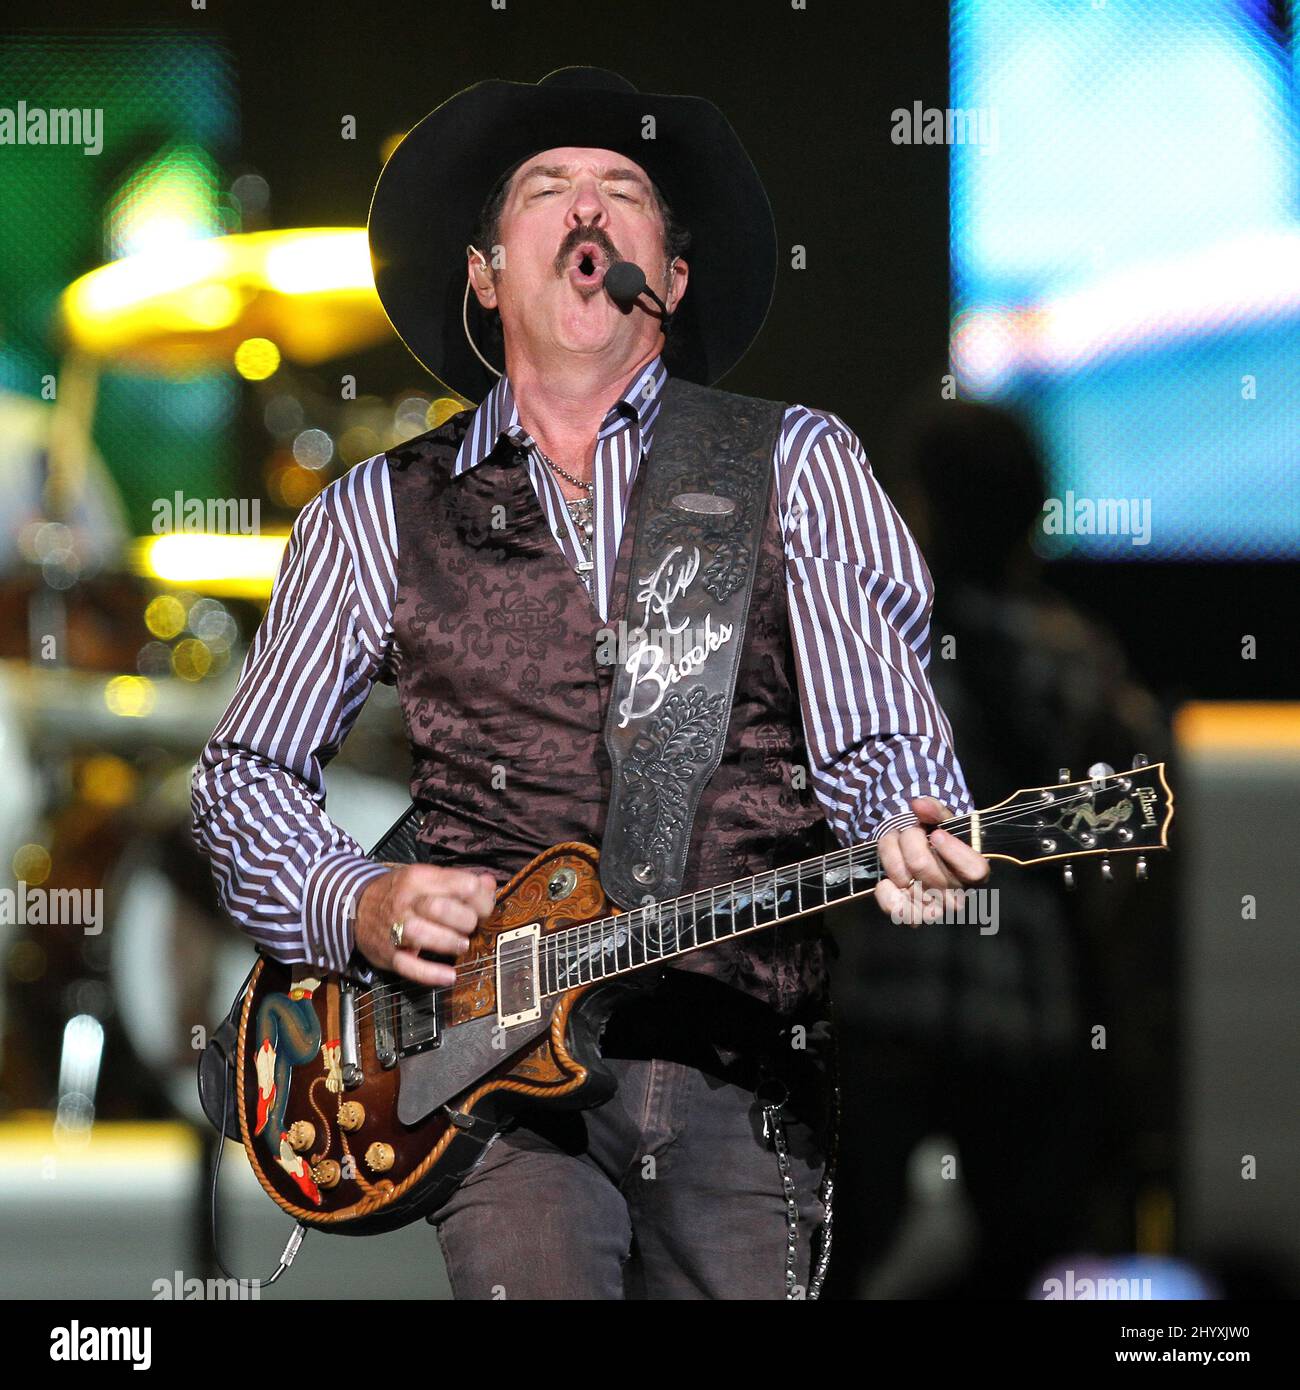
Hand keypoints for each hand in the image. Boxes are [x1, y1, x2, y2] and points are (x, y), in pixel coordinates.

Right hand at [354, 864, 496, 984]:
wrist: (353, 907)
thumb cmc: (399, 893)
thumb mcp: (426, 878)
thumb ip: (459, 882)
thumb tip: (490, 884)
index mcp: (420, 878)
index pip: (462, 884)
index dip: (480, 899)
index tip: (483, 909)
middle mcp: (406, 901)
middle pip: (441, 908)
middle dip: (465, 921)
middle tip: (469, 928)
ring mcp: (394, 929)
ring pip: (423, 934)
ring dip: (450, 942)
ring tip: (461, 945)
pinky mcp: (388, 955)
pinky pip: (410, 967)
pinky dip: (431, 974)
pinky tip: (449, 976)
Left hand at [872, 796, 988, 926]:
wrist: (923, 863)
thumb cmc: (937, 842)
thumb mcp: (942, 821)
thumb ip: (934, 810)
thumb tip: (919, 805)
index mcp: (975, 873)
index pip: (975, 870)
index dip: (952, 850)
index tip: (935, 834)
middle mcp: (959, 896)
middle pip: (922, 865)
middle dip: (909, 839)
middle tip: (910, 832)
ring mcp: (937, 910)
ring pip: (904, 879)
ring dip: (892, 857)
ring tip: (897, 849)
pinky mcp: (914, 918)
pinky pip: (896, 909)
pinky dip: (886, 891)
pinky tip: (887, 880)